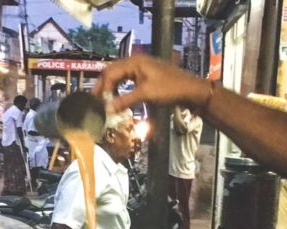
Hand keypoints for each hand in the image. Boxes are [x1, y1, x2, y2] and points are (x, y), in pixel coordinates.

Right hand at [93, 55, 210, 112]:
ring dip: (112, 88)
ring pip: (120, 76)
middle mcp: (135, 62)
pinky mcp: (146, 77)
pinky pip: (128, 81)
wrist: (191, 90)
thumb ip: (125, 100)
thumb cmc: (169, 89)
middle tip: (96, 101)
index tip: (96, 103)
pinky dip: (121, 89)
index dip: (101, 88)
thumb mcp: (146, 94)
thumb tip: (107, 109)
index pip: (110, 73)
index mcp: (134, 61)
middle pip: (113, 72)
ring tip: (105, 101)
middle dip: (103, 86)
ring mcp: (141, 68)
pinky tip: (119, 99)